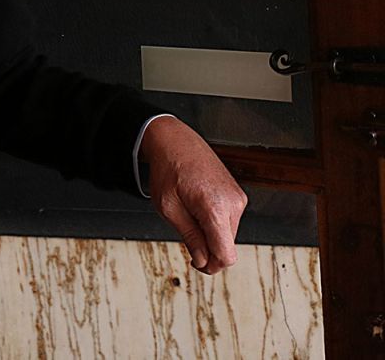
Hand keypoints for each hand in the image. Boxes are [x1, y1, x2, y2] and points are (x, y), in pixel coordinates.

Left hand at [140, 116, 246, 273]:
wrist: (175, 141)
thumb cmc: (168, 170)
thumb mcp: (169, 208)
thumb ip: (189, 236)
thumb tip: (203, 261)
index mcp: (216, 208)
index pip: (226, 255)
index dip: (211, 266)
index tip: (197, 264)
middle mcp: (234, 204)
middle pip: (227, 246)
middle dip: (208, 249)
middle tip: (186, 237)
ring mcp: (238, 198)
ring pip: (228, 234)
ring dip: (210, 234)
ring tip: (189, 215)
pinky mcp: (238, 195)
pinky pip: (229, 220)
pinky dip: (214, 222)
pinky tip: (198, 208)